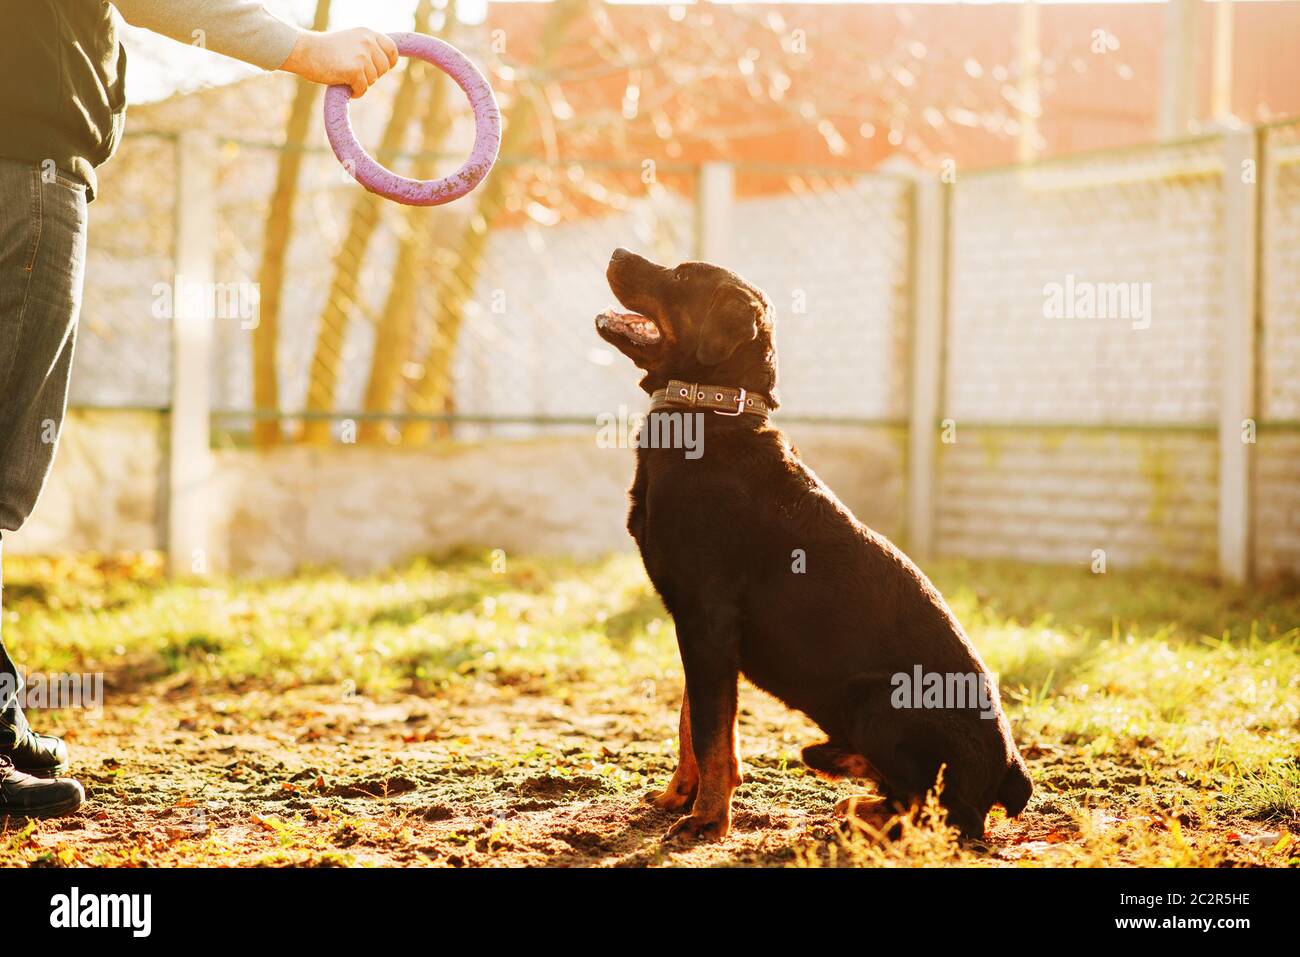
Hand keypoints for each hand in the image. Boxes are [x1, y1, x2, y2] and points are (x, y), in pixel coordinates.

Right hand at [281, 28, 399, 97]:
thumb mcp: (350, 41)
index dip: (389, 62)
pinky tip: (344, 85)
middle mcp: (367, 42)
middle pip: (384, 68)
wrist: (304, 51)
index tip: (381, 69)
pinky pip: (363, 89)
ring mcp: (362, 55)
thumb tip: (385, 64)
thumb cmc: (324, 50)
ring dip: (361, 83)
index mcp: (367, 33)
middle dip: (372, 75)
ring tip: (344, 75)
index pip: (392, 49)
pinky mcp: (355, 70)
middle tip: (354, 73)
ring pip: (373, 80)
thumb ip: (366, 48)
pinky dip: (355, 92)